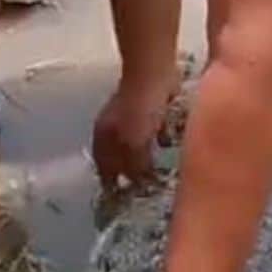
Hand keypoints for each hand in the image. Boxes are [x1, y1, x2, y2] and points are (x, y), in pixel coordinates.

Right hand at [90, 73, 175, 192]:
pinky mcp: (147, 105)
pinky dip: (159, 135)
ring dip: (146, 153)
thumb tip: (138, 183)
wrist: (153, 72)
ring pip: (136, 143)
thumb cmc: (139, 111)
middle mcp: (111, 128)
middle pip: (119, 157)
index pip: (104, 169)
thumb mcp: (135, 145)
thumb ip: (136, 167)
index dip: (114, 184)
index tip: (125, 198)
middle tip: (146, 186)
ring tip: (160, 166)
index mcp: (102, 138)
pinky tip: (169, 139)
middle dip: (132, 171)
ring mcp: (129, 115)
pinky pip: (152, 128)